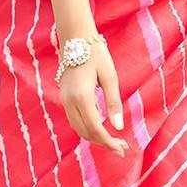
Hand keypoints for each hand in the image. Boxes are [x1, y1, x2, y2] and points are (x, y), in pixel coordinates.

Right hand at [57, 37, 128, 158]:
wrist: (75, 38)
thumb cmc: (96, 54)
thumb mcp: (110, 76)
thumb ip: (114, 103)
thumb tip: (118, 127)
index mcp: (82, 96)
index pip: (95, 128)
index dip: (109, 142)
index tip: (122, 149)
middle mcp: (69, 101)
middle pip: (85, 132)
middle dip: (103, 143)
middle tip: (122, 147)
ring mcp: (64, 99)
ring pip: (78, 128)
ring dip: (95, 137)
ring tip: (114, 140)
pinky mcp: (64, 97)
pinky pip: (75, 119)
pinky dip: (87, 128)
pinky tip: (101, 127)